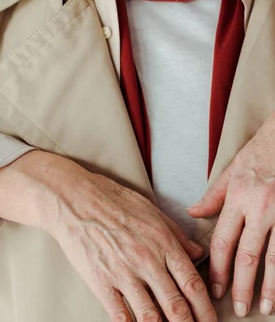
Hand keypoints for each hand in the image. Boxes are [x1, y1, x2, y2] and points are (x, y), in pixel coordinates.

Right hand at [0, 151, 216, 320]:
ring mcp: (123, 273)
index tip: (211, 320)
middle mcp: (147, 260)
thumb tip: (199, 253)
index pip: (193, 284)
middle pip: (177, 308)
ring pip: (151, 317)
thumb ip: (177, 235)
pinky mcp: (101, 282)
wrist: (75, 199)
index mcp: (163, 242)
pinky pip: (121, 316)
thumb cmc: (114, 200)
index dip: (206, 309)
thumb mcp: (152, 210)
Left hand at [188, 113, 274, 317]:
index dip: (217, 268)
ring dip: (269, 287)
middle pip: (248, 255)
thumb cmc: (259, 153)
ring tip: (264, 307)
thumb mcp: (231, 170)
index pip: (223, 241)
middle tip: (238, 307)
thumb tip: (193, 212)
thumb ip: (213, 196)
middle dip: (241, 286)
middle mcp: (260, 208)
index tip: (214, 287)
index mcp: (239, 198)